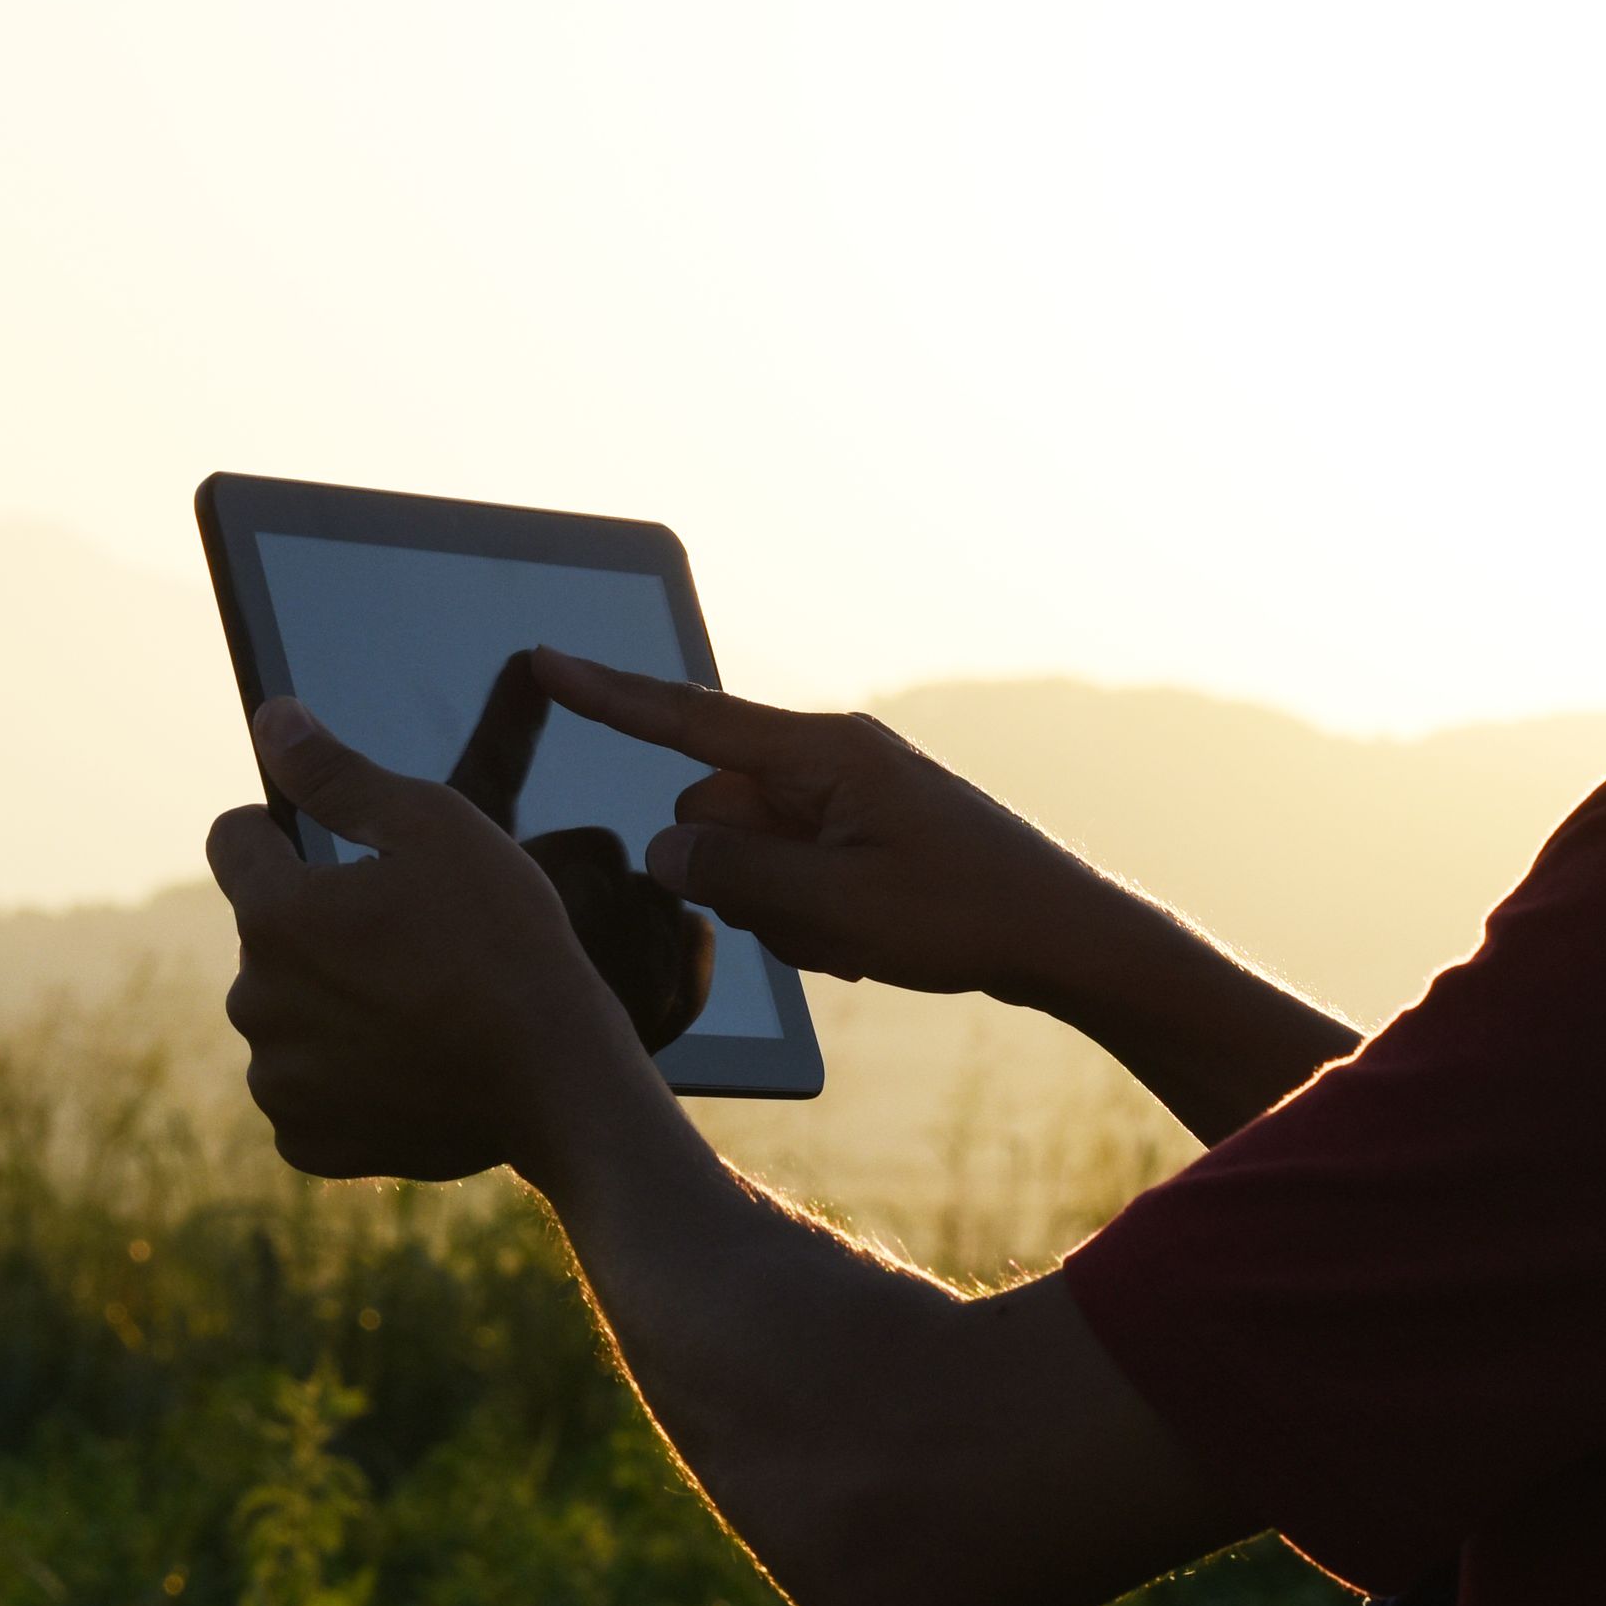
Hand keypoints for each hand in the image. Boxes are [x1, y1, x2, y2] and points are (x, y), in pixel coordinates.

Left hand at [204, 701, 657, 1181]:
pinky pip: (307, 1093)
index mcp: (273, 914)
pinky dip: (345, 1080)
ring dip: (329, 1006)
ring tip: (418, 1008)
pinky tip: (408, 1067)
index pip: (234, 840)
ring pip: (287, 1016)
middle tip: (410, 942)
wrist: (557, 1079)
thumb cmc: (505, 939)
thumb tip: (272, 717)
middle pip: (266, 936)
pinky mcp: (308, 1141)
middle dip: (317, 928)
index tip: (334, 851)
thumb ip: (338, 773)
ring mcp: (278, 1079)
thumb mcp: (435, 827)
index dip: (282, 831)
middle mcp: (254, 999)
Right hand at [510, 652, 1162, 1010]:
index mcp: (824, 753)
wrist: (1065, 936)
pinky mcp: (858, 835)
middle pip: (714, 810)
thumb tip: (661, 846)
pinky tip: (866, 943)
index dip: (607, 695)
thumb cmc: (963, 915)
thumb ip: (736, 873)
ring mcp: (844, 798)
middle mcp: (828, 762)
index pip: (688, 718)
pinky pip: (788, 876)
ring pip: (746, 854)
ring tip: (857, 938)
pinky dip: (808, 918)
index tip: (540, 661)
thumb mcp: (838, 906)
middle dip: (737, 877)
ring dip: (777, 908)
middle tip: (822, 923)